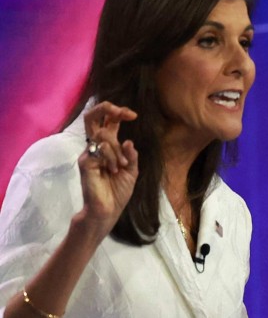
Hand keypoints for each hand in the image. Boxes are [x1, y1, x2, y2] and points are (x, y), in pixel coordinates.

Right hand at [76, 101, 138, 237]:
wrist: (109, 210)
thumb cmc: (118, 192)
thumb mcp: (131, 171)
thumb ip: (131, 156)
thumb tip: (128, 141)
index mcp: (108, 147)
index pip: (109, 123)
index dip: (118, 113)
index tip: (133, 115)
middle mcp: (96, 147)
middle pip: (92, 117)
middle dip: (107, 108)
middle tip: (125, 113)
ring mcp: (88, 153)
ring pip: (103, 136)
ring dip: (117, 150)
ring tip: (120, 167)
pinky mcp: (85, 161)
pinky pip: (101, 149)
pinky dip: (112, 158)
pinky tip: (113, 170)